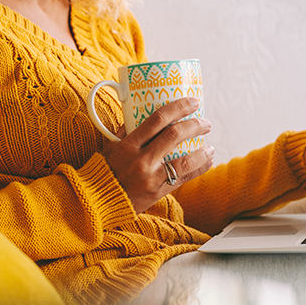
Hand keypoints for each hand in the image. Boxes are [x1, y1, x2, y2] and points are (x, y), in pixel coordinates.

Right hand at [101, 97, 213, 213]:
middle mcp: (141, 160)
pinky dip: (199, 169)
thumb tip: (142, 114)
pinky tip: (207, 162)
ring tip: (210, 147)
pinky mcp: (157, 193)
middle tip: (205, 123)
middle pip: (174, 136)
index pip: (157, 119)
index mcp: (128, 144)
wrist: (95, 202)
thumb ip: (127, 131)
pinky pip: (183, 179)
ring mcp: (151, 178)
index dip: (178, 108)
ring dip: (202, 152)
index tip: (192, 102)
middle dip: (195, 126)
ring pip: (184, 161)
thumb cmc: (102, 171)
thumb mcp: (110, 147)